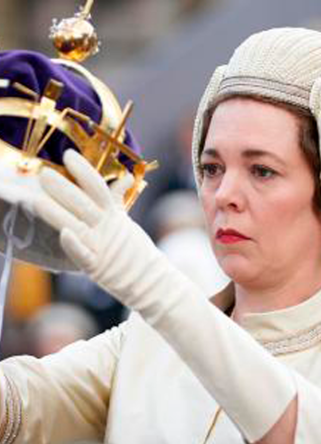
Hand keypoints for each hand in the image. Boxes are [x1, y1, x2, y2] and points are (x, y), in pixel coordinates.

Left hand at [29, 150, 155, 303]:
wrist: (151, 281)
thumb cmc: (134, 251)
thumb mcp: (126, 222)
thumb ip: (118, 200)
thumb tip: (124, 177)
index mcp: (114, 216)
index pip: (97, 188)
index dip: (83, 170)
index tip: (68, 155)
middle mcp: (107, 228)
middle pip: (83, 204)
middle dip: (63, 188)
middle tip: (44, 174)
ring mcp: (102, 247)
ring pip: (78, 226)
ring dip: (58, 213)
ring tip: (37, 201)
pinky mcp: (97, 267)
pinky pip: (84, 255)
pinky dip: (75, 245)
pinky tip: (64, 234)